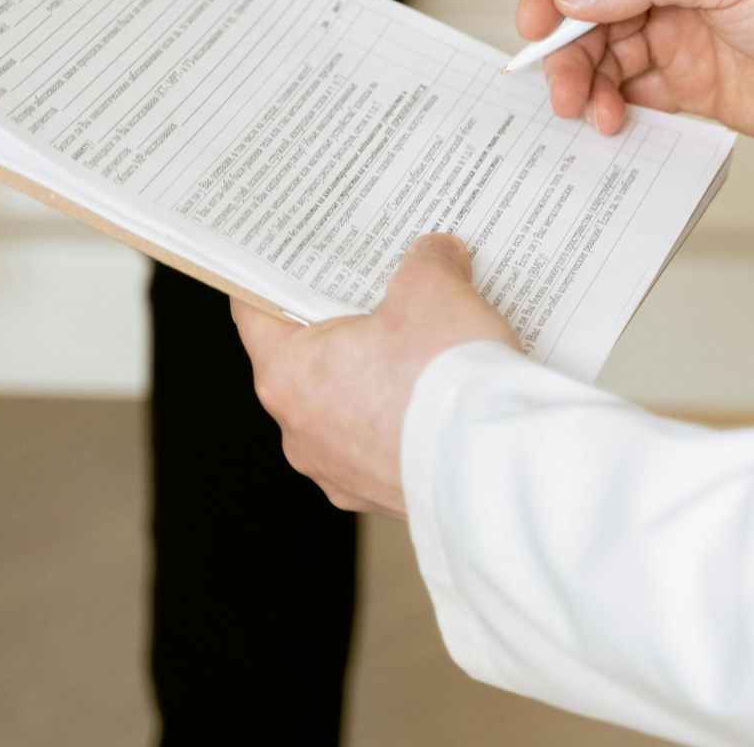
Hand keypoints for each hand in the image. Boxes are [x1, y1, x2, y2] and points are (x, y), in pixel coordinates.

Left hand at [231, 234, 517, 516]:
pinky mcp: (385, 497)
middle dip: (347, 325)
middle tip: (384, 291)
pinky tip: (448, 397)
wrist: (497, 465)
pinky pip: (387, 445)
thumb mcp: (432, 288)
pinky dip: (409, 420)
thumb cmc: (443, 379)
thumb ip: (426, 262)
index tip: (291, 260)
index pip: (255, 313)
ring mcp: (342, 474)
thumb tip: (436, 257)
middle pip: (310, 361)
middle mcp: (301, 434)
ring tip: (430, 346)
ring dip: (381, 378)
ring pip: (351, 408)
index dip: (275, 278)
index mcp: (288, 376)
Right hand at [517, 0, 753, 144]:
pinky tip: (613, 121)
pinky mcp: (690, 80)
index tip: (533, 22)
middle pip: (588, 4)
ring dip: (584, 80)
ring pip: (601, 51)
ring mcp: (679, 29)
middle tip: (559, 85)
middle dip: (565, 44)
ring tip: (587, 111)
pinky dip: (611, 105)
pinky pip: (629, 90)